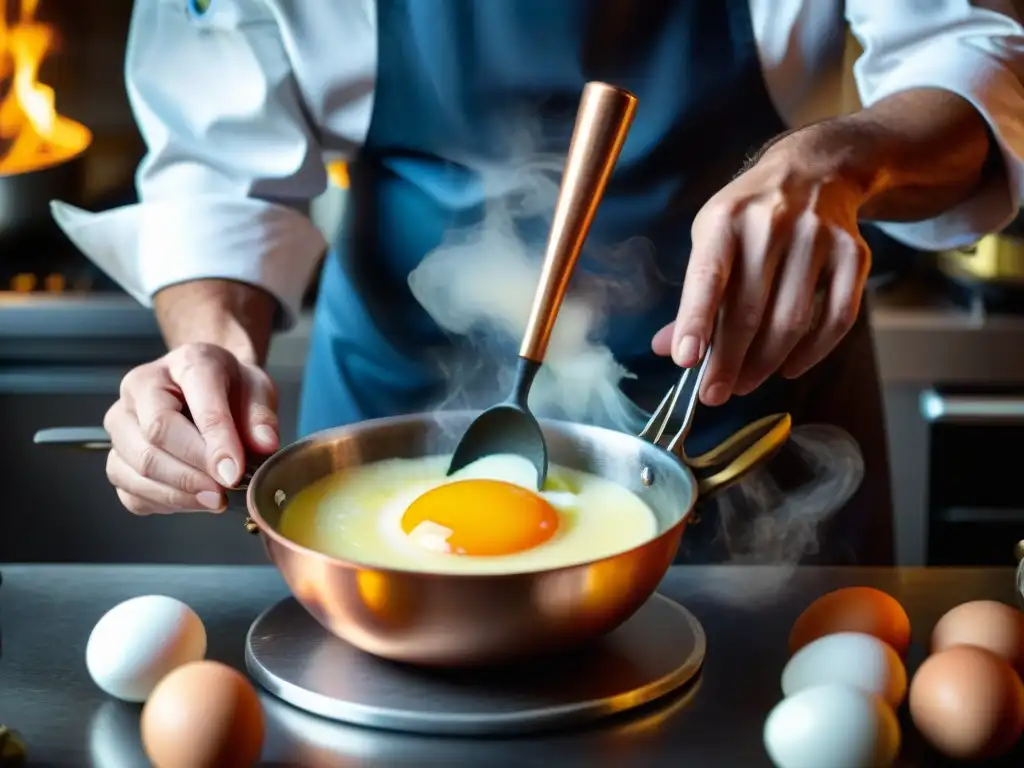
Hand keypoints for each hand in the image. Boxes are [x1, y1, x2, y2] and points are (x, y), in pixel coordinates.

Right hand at [103, 343, 278, 514]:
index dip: (216, 443)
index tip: (234, 473)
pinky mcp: (116, 455)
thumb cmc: (231, 387)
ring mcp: (121, 422)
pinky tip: (193, 500)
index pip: (195, 404)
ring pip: (136, 467)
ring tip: (214, 500)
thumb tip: (264, 446)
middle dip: (192, 472)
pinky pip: (130, 491)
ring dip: (178, 493)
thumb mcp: (258, 389)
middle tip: (225, 491)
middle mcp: (141, 387)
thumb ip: (261, 416)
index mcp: (185, 363)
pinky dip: (163, 503)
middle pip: (155, 437)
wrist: (209, 386)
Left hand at [652, 129, 871, 404]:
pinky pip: (837, 318)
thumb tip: (666, 348)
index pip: (708, 277)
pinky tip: (788, 368)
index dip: (696, 321)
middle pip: (750, 311)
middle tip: (714, 394)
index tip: (685, 361)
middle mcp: (773, 224)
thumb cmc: (749, 217)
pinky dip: (812, 353)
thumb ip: (693, 295)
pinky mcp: (853, 253)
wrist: (815, 172)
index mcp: (726, 220)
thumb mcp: (712, 239)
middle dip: (728, 362)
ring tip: (744, 383)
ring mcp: (818, 238)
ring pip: (792, 320)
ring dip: (765, 363)